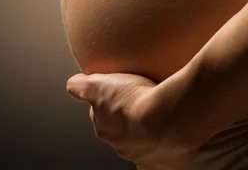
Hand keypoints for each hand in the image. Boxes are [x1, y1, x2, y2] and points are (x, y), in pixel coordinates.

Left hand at [66, 72, 197, 169]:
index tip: (117, 93)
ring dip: (150, 135)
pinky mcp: (170, 162)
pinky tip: (173, 143)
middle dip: (129, 121)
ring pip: (144, 147)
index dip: (108, 103)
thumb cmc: (135, 101)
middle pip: (123, 132)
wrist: (168, 118)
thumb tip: (73, 85)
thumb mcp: (98, 84)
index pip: (102, 117)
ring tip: (160, 119)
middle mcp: (124, 147)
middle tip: (141, 103)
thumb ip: (81, 86)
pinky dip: (169, 153)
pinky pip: (168, 160)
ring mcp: (147, 156)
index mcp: (107, 130)